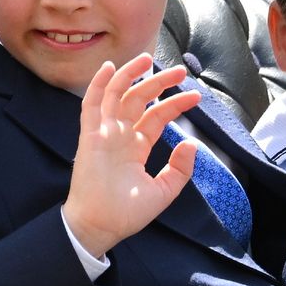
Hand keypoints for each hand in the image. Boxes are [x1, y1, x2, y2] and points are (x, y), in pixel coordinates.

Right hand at [64, 55, 201, 256]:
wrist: (100, 226)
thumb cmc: (126, 213)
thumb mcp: (163, 191)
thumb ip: (180, 169)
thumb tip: (192, 145)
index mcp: (136, 147)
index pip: (157, 117)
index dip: (175, 105)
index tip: (196, 97)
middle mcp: (120, 136)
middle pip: (139, 100)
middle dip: (159, 83)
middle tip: (180, 71)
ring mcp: (104, 134)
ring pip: (116, 95)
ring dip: (130, 75)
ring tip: (148, 59)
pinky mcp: (89, 136)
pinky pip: (92, 105)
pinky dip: (99, 85)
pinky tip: (110, 68)